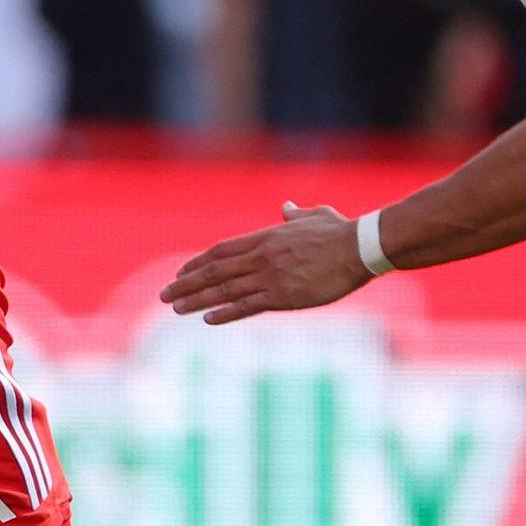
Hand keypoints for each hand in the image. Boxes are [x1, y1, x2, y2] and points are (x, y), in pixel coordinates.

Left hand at [160, 202, 373, 323]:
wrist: (361, 248)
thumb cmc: (342, 232)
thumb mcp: (316, 215)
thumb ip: (295, 214)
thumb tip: (286, 207)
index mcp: (265, 237)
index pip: (221, 251)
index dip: (197, 263)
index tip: (181, 272)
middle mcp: (261, 257)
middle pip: (214, 272)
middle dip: (186, 283)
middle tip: (164, 294)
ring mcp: (270, 277)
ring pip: (224, 290)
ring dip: (197, 300)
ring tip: (176, 308)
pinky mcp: (283, 296)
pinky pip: (247, 306)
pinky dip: (225, 312)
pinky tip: (208, 318)